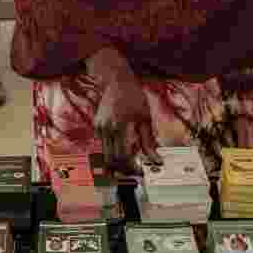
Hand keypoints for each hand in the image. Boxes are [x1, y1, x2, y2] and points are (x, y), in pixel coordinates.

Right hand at [88, 48, 161, 174]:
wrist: (116, 81)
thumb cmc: (133, 97)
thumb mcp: (146, 118)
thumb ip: (149, 141)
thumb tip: (155, 159)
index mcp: (121, 125)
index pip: (123, 155)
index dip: (131, 167)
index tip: (139, 171)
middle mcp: (107, 127)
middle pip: (112, 159)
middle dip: (123, 168)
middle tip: (134, 170)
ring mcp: (100, 127)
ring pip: (106, 154)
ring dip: (117, 160)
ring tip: (130, 159)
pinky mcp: (96, 126)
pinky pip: (104, 145)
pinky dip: (112, 149)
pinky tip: (122, 144)